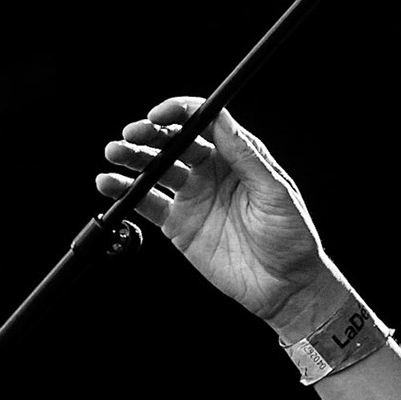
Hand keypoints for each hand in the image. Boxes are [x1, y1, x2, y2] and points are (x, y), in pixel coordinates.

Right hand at [97, 97, 332, 326]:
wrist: (284, 286)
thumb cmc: (291, 236)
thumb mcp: (275, 193)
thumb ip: (247, 157)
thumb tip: (223, 119)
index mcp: (237, 156)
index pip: (203, 123)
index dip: (180, 113)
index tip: (160, 114)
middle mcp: (211, 170)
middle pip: (173, 141)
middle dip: (150, 133)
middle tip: (131, 133)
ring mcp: (192, 196)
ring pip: (155, 168)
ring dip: (132, 158)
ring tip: (114, 153)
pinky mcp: (177, 224)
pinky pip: (147, 203)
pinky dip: (125, 193)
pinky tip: (109, 184)